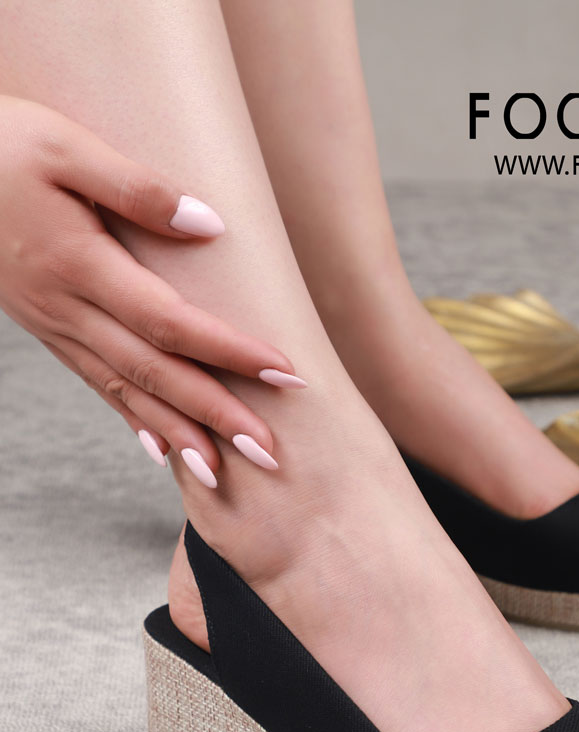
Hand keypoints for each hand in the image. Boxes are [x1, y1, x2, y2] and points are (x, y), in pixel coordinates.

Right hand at [0, 96, 305, 483]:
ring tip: (224, 474)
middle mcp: (67, 309)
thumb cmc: (3, 144)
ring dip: (180, 434)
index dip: (228, 351)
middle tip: (270, 454)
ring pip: (127, 391)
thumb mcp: (65, 146)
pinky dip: (134, 420)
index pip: (169, 322)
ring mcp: (56, 326)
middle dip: (216, 416)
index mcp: (78, 265)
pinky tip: (164, 449)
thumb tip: (209, 226)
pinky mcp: (50, 330)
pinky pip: (98, 385)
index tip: (284, 372)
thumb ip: (137, 187)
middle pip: (155, 373)